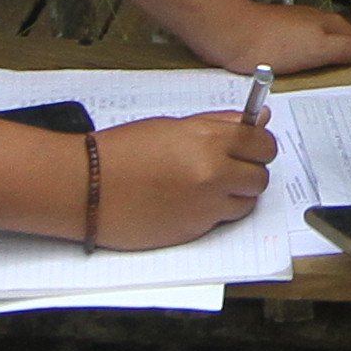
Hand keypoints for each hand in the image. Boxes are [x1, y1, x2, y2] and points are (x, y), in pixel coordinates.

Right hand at [90, 112, 276, 248]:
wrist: (87, 186)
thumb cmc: (122, 151)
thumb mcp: (173, 126)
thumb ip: (219, 124)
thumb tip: (260, 119)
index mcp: (208, 140)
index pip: (263, 143)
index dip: (259, 145)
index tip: (252, 145)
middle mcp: (214, 174)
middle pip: (261, 176)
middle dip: (249, 171)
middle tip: (229, 166)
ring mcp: (206, 206)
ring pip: (247, 202)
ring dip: (235, 194)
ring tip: (205, 186)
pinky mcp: (195, 231)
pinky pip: (223, 220)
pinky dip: (214, 212)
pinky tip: (188, 201)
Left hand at [184, 0, 350, 76]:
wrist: (227, 35)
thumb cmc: (274, 43)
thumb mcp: (318, 48)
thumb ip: (346, 48)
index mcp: (323, 23)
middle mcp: (307, 23)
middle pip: (332, 39)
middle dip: (342, 55)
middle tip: (350, 79)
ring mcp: (285, 30)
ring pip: (311, 46)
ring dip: (319, 61)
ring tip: (324, 82)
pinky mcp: (266, 41)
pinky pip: (290, 54)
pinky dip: (298, 65)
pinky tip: (294, 78)